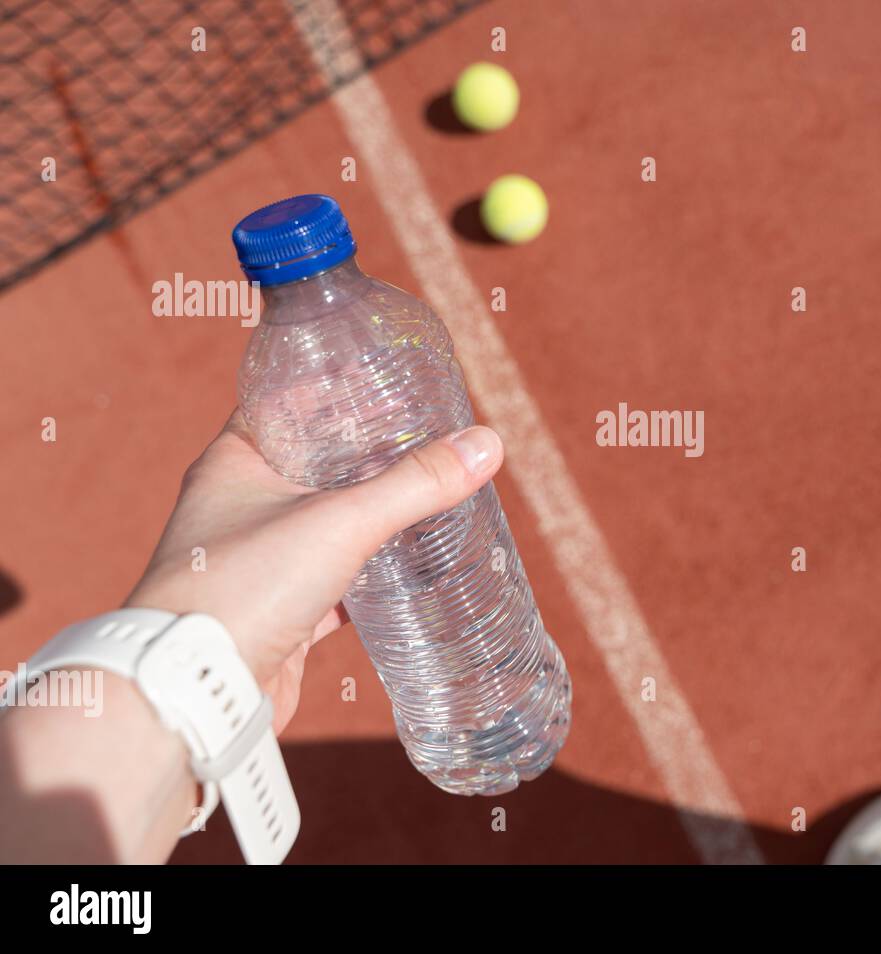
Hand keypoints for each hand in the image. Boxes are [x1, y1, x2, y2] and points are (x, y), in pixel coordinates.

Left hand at [125, 411, 503, 730]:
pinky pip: (335, 582)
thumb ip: (415, 485)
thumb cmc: (243, 588)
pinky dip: (370, 575)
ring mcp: (260, 561)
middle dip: (366, 454)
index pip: (284, 404)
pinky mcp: (280, 612)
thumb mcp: (341, 522)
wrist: (198, 689)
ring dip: (370, 515)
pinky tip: (410, 569)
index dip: (331, 388)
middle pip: (313, 464)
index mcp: (234, 462)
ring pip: (327, 525)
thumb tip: (485, 445)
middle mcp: (240, 506)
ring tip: (428, 493)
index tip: (383, 379)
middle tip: (423, 435)